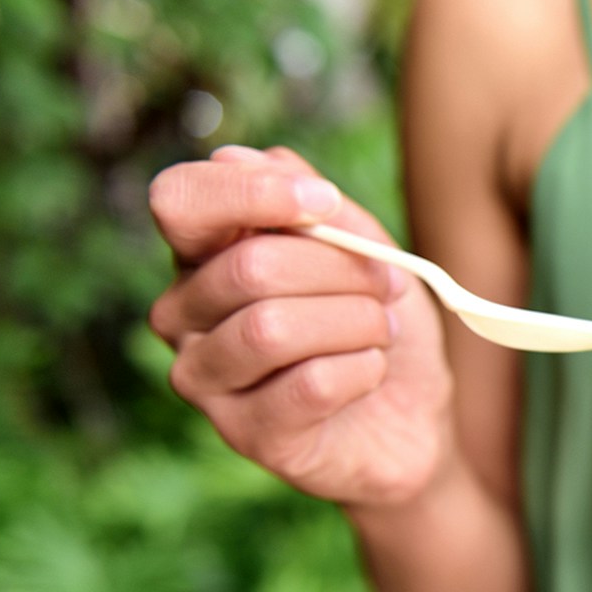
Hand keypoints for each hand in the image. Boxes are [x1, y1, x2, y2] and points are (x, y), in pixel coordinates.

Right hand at [149, 145, 453, 505]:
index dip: (252, 192)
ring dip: (354, 322)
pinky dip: (362, 370)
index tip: (325, 202)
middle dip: (343, 270)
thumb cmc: (378, 328)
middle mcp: (183, 313)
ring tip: (381, 330)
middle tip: (388, 287)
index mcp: (204, 255)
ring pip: (272, 327)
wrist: (410, 422)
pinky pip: (307, 384)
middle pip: (250, 265)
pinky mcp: (244, 433)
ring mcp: (205, 378)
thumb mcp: (367, 253)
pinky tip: (372, 372)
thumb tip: (239, 157)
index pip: (180, 200)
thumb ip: (316, 208)